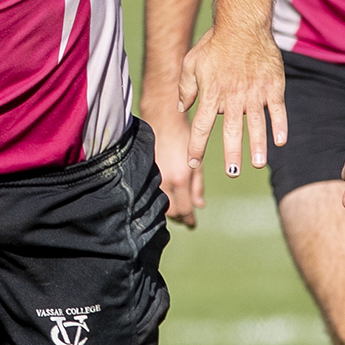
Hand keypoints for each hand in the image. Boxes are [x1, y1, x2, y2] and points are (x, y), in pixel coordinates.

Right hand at [142, 100, 202, 227]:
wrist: (163, 119)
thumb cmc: (183, 136)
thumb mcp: (196, 161)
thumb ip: (197, 185)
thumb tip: (200, 204)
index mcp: (180, 179)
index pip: (184, 209)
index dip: (188, 219)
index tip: (192, 224)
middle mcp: (166, 181)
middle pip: (172, 211)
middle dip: (179, 217)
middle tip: (185, 219)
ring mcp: (153, 178)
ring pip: (161, 204)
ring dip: (169, 210)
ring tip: (177, 210)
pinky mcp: (145, 172)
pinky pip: (152, 194)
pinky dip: (160, 199)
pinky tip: (166, 197)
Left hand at [177, 25, 284, 179]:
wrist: (243, 24)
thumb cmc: (214, 44)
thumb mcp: (191, 63)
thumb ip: (185, 87)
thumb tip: (182, 108)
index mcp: (211, 94)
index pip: (201, 126)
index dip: (196, 146)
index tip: (193, 161)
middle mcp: (233, 97)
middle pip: (231, 131)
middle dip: (231, 153)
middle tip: (232, 172)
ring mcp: (255, 93)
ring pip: (256, 125)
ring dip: (257, 146)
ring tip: (257, 164)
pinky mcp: (273, 86)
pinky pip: (277, 110)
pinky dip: (280, 126)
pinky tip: (280, 142)